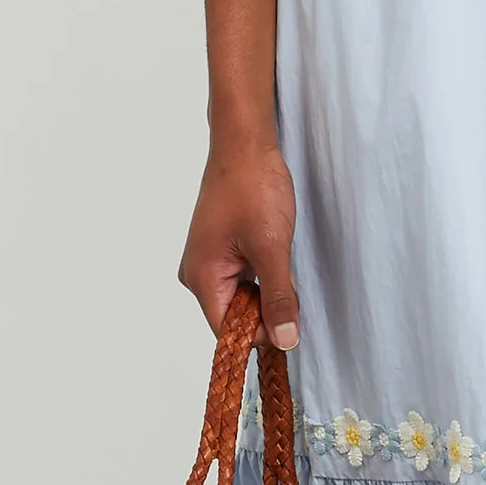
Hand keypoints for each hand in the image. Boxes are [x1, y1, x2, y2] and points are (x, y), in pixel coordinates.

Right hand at [179, 135, 299, 344]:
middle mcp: (198, 274)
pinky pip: (244, 278)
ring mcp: (209, 261)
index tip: (287, 316)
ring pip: (244, 297)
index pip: (228, 331)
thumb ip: (278, 298)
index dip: (260, 332)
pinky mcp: (222, 250)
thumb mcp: (271, 248)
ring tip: (277, 255)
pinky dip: (264, 273)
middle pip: (236, 316)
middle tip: (284, 275)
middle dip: (267, 306)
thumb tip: (284, 340)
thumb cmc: (251, 187)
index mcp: (201, 278)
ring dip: (268, 287)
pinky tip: (272, 251)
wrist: (245, 144)